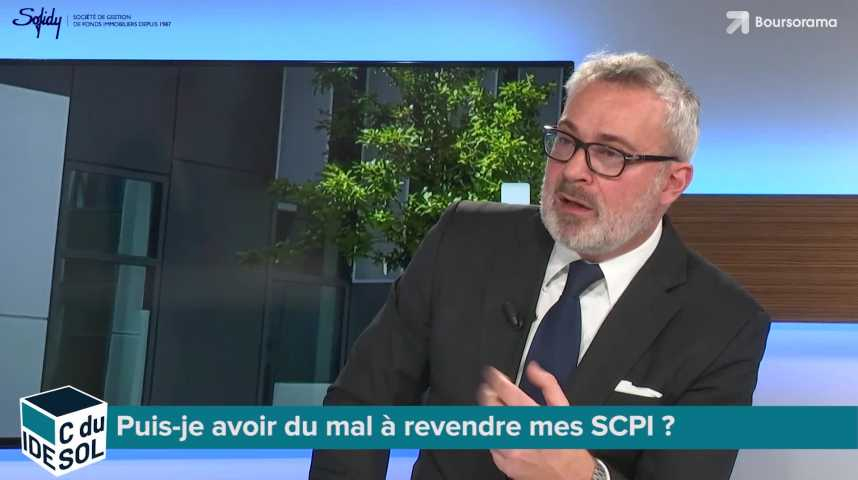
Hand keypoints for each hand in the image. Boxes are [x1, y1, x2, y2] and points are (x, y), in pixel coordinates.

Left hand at [476, 362, 596, 479]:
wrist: (571, 477)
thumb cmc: (569, 446)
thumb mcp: (564, 410)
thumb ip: (548, 385)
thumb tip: (534, 369)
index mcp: (532, 418)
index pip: (505, 391)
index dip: (495, 379)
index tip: (493, 374)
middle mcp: (517, 436)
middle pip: (489, 406)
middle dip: (488, 393)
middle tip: (493, 389)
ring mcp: (508, 452)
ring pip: (487, 425)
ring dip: (491, 414)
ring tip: (501, 411)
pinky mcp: (503, 465)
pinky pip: (491, 444)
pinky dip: (495, 434)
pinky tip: (506, 432)